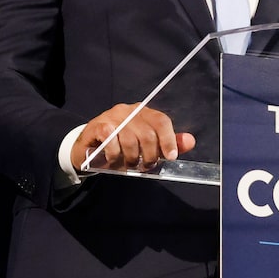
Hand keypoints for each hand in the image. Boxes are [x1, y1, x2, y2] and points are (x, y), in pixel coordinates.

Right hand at [74, 104, 196, 172]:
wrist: (88, 148)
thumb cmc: (120, 147)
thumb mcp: (146, 147)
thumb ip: (168, 143)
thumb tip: (190, 141)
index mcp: (143, 112)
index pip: (161, 121)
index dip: (168, 139)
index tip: (171, 157)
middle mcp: (129, 111)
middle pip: (147, 134)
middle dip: (149, 155)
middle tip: (145, 166)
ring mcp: (112, 116)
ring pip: (130, 140)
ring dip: (130, 159)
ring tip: (128, 164)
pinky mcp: (98, 125)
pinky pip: (111, 141)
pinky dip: (114, 155)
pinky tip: (112, 159)